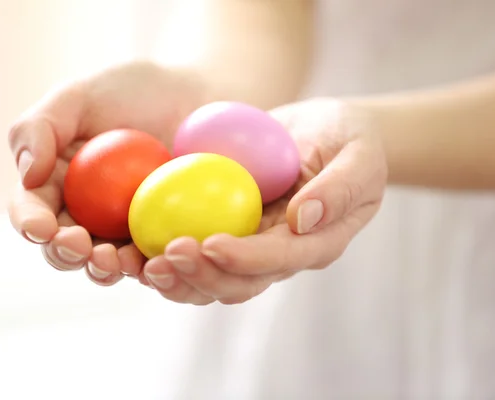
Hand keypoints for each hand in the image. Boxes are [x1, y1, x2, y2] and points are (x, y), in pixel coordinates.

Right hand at [7, 62, 209, 284]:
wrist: (195, 101)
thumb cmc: (134, 92)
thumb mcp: (79, 96)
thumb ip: (39, 128)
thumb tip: (28, 176)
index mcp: (54, 183)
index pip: (31, 210)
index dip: (31, 224)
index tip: (43, 228)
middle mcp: (83, 213)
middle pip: (62, 247)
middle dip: (64, 254)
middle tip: (80, 245)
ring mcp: (121, 229)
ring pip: (103, 263)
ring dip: (102, 269)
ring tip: (112, 259)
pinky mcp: (158, 237)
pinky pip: (149, 261)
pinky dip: (147, 269)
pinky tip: (152, 263)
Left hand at [140, 98, 387, 304]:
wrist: (330, 134)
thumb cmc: (351, 141)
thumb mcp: (359, 156)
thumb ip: (339, 188)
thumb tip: (303, 217)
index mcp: (315, 243)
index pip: (278, 259)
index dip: (244, 259)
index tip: (211, 245)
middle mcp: (279, 254)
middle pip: (238, 283)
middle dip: (200, 277)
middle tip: (163, 259)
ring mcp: (252, 245)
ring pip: (210, 279)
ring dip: (176, 278)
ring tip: (140, 264)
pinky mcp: (229, 230)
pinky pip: (195, 252)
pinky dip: (165, 255)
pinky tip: (134, 244)